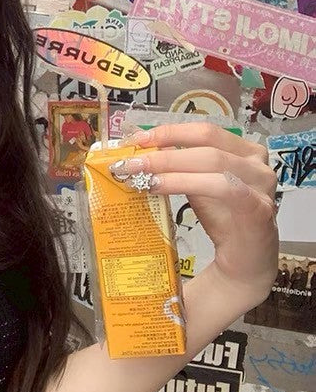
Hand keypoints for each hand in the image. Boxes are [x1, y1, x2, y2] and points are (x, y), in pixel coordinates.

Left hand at [112, 122, 278, 303]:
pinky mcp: (259, 208)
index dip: (169, 131)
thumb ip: (179, 166)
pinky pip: (222, 189)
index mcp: (244, 150)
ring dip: (170, 167)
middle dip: (163, 151)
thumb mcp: (197, 185)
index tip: (137, 140)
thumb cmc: (223, 218)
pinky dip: (186, 184)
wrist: (245, 260)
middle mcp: (257, 163)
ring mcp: (262, 185)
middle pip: (206, 143)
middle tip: (130, 162)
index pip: (204, 131)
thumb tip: (142, 149)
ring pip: (212, 162)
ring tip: (140, 176)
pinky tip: (160, 188)